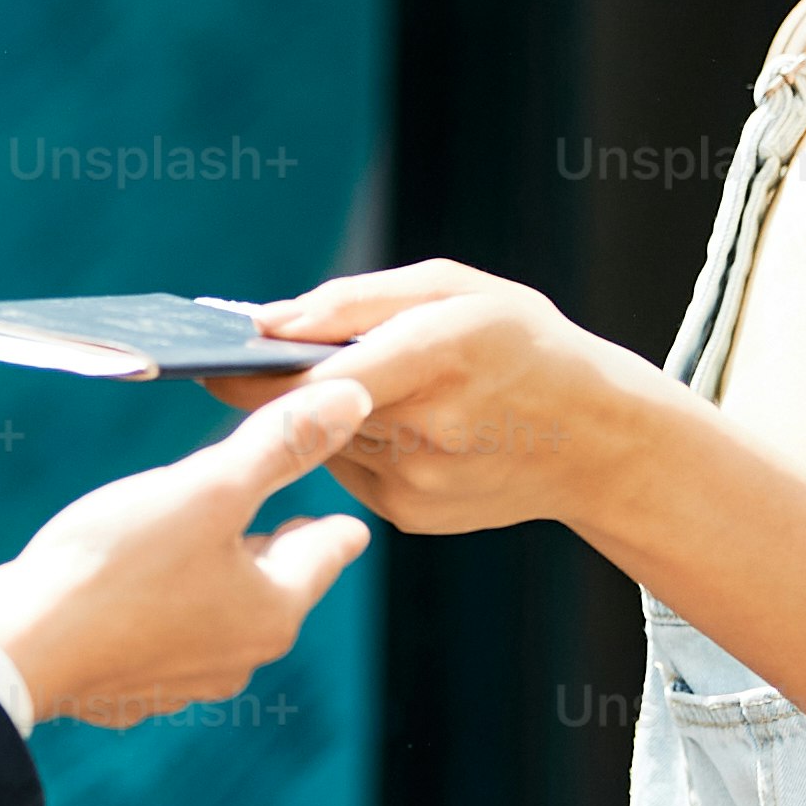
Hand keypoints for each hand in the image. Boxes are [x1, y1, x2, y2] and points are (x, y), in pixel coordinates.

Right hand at [0, 381, 372, 729]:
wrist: (17, 649)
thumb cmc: (116, 565)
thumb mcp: (208, 487)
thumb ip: (281, 443)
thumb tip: (353, 399)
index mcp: (275, 611)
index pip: (331, 546)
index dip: (330, 505)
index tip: (330, 485)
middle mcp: (241, 656)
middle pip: (276, 579)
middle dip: (267, 533)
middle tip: (259, 489)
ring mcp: (185, 679)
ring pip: (219, 606)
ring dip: (212, 566)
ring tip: (193, 525)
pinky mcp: (132, 686)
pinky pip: (165, 632)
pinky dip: (161, 599)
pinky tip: (133, 576)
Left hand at [204, 261, 652, 536]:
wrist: (599, 441)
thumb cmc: (524, 346)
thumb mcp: (457, 289)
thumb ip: (358, 300)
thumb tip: (270, 321)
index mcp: (443, 356)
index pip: (320, 375)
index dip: (252, 369)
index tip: (207, 353)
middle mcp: (427, 429)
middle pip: (312, 409)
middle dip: (281, 383)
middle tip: (250, 353)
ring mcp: (417, 484)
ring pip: (326, 440)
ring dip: (322, 413)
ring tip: (357, 384)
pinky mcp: (411, 516)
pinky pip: (350, 469)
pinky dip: (353, 443)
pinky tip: (395, 425)